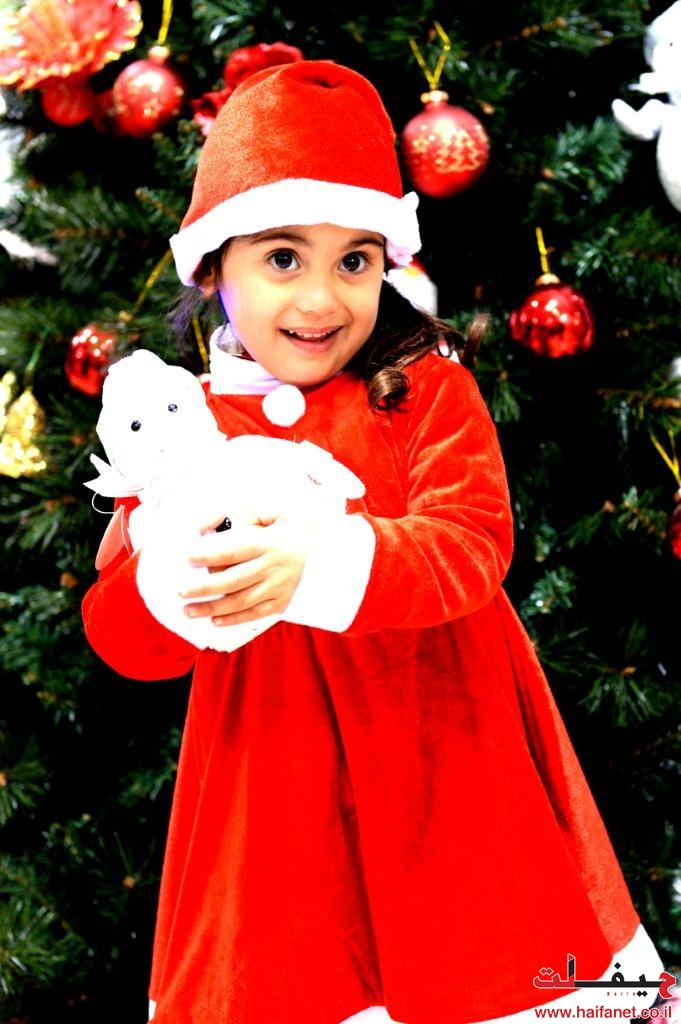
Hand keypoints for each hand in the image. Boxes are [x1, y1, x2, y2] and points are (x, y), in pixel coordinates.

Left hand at [178, 512, 305, 626]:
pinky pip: (255, 614)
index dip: (209, 555)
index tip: (188, 558)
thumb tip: (204, 527)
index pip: (234, 550)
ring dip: (212, 608)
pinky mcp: (281, 601)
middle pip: (232, 580)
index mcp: (268, 543)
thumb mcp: (266, 513)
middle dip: (203, 588)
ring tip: (188, 610)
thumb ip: (237, 517)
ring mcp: (278, 587)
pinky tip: (214, 620)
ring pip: (241, 601)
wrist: (321, 547)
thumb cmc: (285, 526)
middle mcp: (274, 567)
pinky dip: (234, 619)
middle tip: (180, 591)